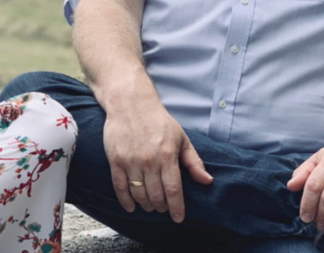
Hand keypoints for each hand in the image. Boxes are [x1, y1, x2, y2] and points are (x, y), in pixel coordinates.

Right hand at [103, 103, 211, 222]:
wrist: (130, 103)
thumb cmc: (158, 121)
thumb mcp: (181, 138)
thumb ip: (194, 161)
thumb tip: (207, 181)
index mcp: (167, 155)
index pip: (173, 190)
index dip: (177, 208)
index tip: (179, 219)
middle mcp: (149, 160)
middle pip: (156, 196)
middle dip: (161, 207)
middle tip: (163, 209)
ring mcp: (130, 161)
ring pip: (139, 194)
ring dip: (146, 205)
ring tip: (150, 206)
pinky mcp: (115, 160)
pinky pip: (120, 187)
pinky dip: (126, 201)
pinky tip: (132, 207)